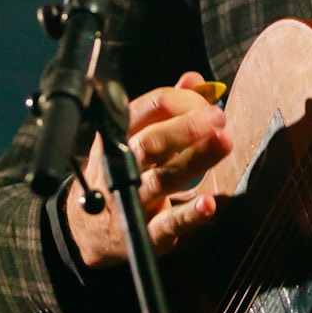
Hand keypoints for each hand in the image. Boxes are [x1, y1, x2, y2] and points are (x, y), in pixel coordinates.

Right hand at [64, 71, 231, 268]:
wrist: (87, 229)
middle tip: (219, 118)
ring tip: (224, 143)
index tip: (212, 106)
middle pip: (151, 141)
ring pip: (161, 178)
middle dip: (187, 127)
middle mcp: (122, 164)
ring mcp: (131, 199)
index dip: (185, 101)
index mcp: (121, 134)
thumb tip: (195, 79)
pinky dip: (187, 215)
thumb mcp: (134, 135)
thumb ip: (166, 108)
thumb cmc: (120, 171)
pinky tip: (208, 204)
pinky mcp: (144, 233)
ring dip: (195, 159)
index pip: (150, 107)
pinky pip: (166, 223)